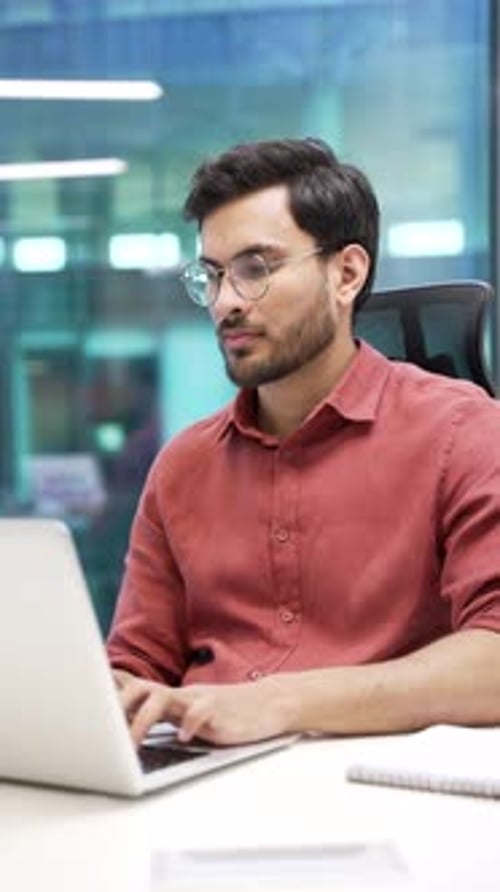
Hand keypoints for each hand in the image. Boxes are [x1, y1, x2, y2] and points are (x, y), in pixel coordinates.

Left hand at [114, 673, 295, 747]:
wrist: (268, 704)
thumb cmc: (225, 712)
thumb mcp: (189, 711)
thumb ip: (162, 710)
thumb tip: (129, 711)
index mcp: (172, 697)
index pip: (135, 686)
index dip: (108, 690)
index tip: (83, 698)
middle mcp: (181, 695)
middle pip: (142, 688)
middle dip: (118, 706)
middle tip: (101, 732)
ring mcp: (199, 700)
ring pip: (164, 699)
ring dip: (143, 720)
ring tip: (131, 744)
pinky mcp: (218, 711)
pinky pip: (200, 713)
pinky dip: (189, 725)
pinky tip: (183, 739)